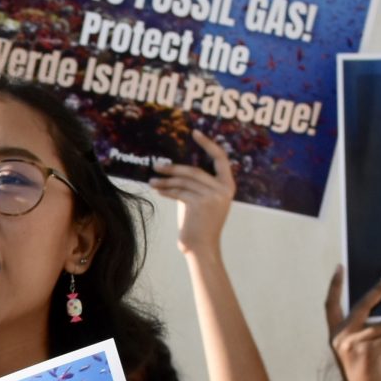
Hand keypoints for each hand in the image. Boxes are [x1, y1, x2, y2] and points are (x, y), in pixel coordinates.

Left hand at [149, 131, 234, 257]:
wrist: (202, 247)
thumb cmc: (199, 225)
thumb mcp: (203, 201)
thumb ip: (196, 185)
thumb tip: (175, 169)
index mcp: (228, 185)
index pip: (221, 158)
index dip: (208, 144)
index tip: (195, 132)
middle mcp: (223, 189)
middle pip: (194, 171)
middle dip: (173, 167)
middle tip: (157, 165)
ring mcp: (213, 196)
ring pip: (184, 181)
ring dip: (165, 180)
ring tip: (152, 181)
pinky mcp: (200, 203)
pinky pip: (179, 192)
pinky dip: (166, 190)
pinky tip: (157, 190)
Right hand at [325, 266, 380, 380]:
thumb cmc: (363, 375)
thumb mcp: (357, 351)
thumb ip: (363, 333)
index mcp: (335, 335)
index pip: (330, 305)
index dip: (334, 286)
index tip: (339, 267)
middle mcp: (341, 336)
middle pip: (361, 306)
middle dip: (377, 289)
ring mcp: (354, 343)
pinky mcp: (368, 350)